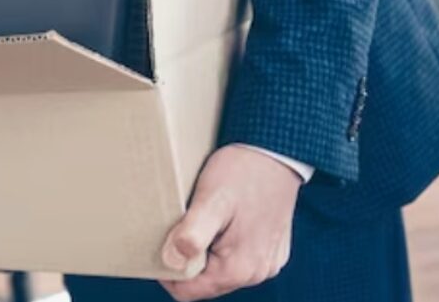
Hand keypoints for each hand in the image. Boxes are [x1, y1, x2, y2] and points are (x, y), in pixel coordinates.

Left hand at [159, 145, 301, 300]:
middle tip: (178, 228)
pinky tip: (220, 220)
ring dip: (204, 253)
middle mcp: (257, 272)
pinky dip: (223, 245)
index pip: (188, 292)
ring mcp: (267, 262)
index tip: (160, 245)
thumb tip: (172, 261)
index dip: (167, 273)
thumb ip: (192, 234)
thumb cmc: (243, 172)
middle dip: (187, 262)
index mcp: (240, 268)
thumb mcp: (211, 200)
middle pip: (205, 283)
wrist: (277, 151)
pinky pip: (238, 258)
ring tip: (199, 221)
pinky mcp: (271, 249)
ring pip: (220, 271)